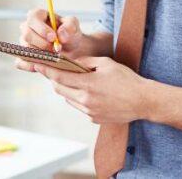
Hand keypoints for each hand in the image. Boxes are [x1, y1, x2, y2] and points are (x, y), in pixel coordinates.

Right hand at [15, 8, 82, 71]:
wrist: (72, 49)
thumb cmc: (69, 34)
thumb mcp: (74, 26)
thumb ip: (70, 26)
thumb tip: (60, 34)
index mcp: (38, 16)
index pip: (32, 18)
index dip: (41, 28)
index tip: (53, 38)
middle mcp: (28, 28)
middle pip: (26, 34)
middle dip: (42, 44)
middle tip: (56, 49)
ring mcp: (24, 43)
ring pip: (25, 49)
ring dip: (40, 55)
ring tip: (53, 57)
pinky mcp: (24, 56)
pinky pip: (20, 62)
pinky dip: (30, 65)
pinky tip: (43, 66)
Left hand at [33, 56, 149, 124]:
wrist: (144, 101)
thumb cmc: (127, 79)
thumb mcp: (106, 63)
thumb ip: (86, 62)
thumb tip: (71, 62)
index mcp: (88, 84)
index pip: (60, 77)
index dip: (46, 70)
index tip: (37, 64)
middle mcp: (86, 100)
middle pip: (60, 90)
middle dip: (56, 79)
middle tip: (57, 71)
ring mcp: (89, 112)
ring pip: (68, 99)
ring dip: (68, 90)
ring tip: (80, 81)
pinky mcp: (93, 119)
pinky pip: (79, 107)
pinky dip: (79, 98)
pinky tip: (92, 93)